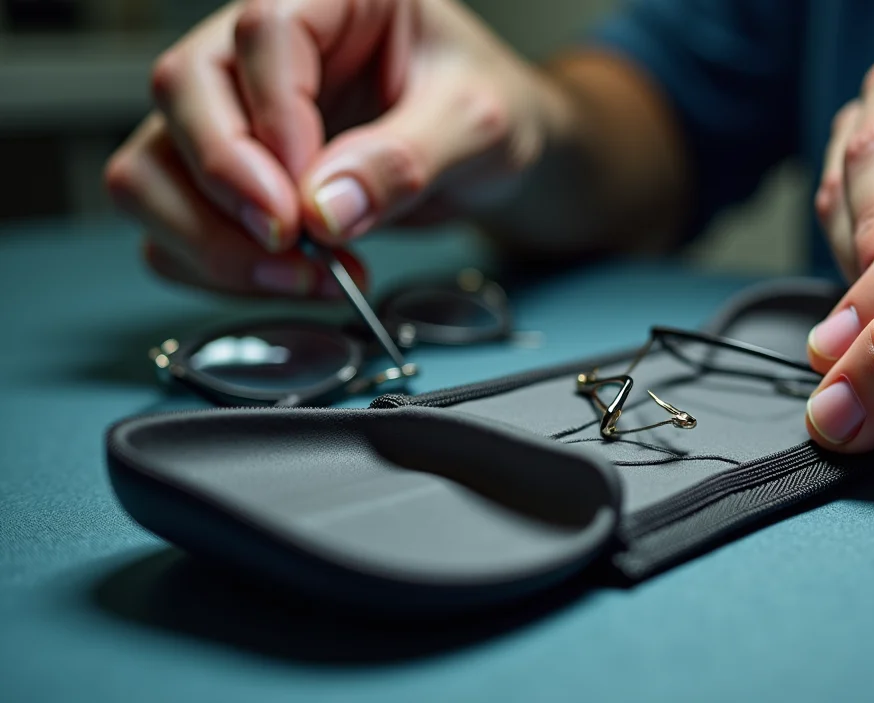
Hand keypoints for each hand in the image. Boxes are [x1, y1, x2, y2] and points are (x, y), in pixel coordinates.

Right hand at [105, 0, 565, 298]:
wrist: (495, 154)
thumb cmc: (490, 111)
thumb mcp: (476, 125)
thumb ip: (406, 160)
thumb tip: (327, 206)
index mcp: (331, 0)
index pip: (263, 35)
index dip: (274, 122)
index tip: (305, 200)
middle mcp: (264, 49)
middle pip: (182, 92)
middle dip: (227, 186)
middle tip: (292, 244)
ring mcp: (236, 112)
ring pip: (155, 165)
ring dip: (210, 240)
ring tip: (303, 275)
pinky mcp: (229, 177)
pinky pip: (173, 223)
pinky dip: (218, 268)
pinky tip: (295, 279)